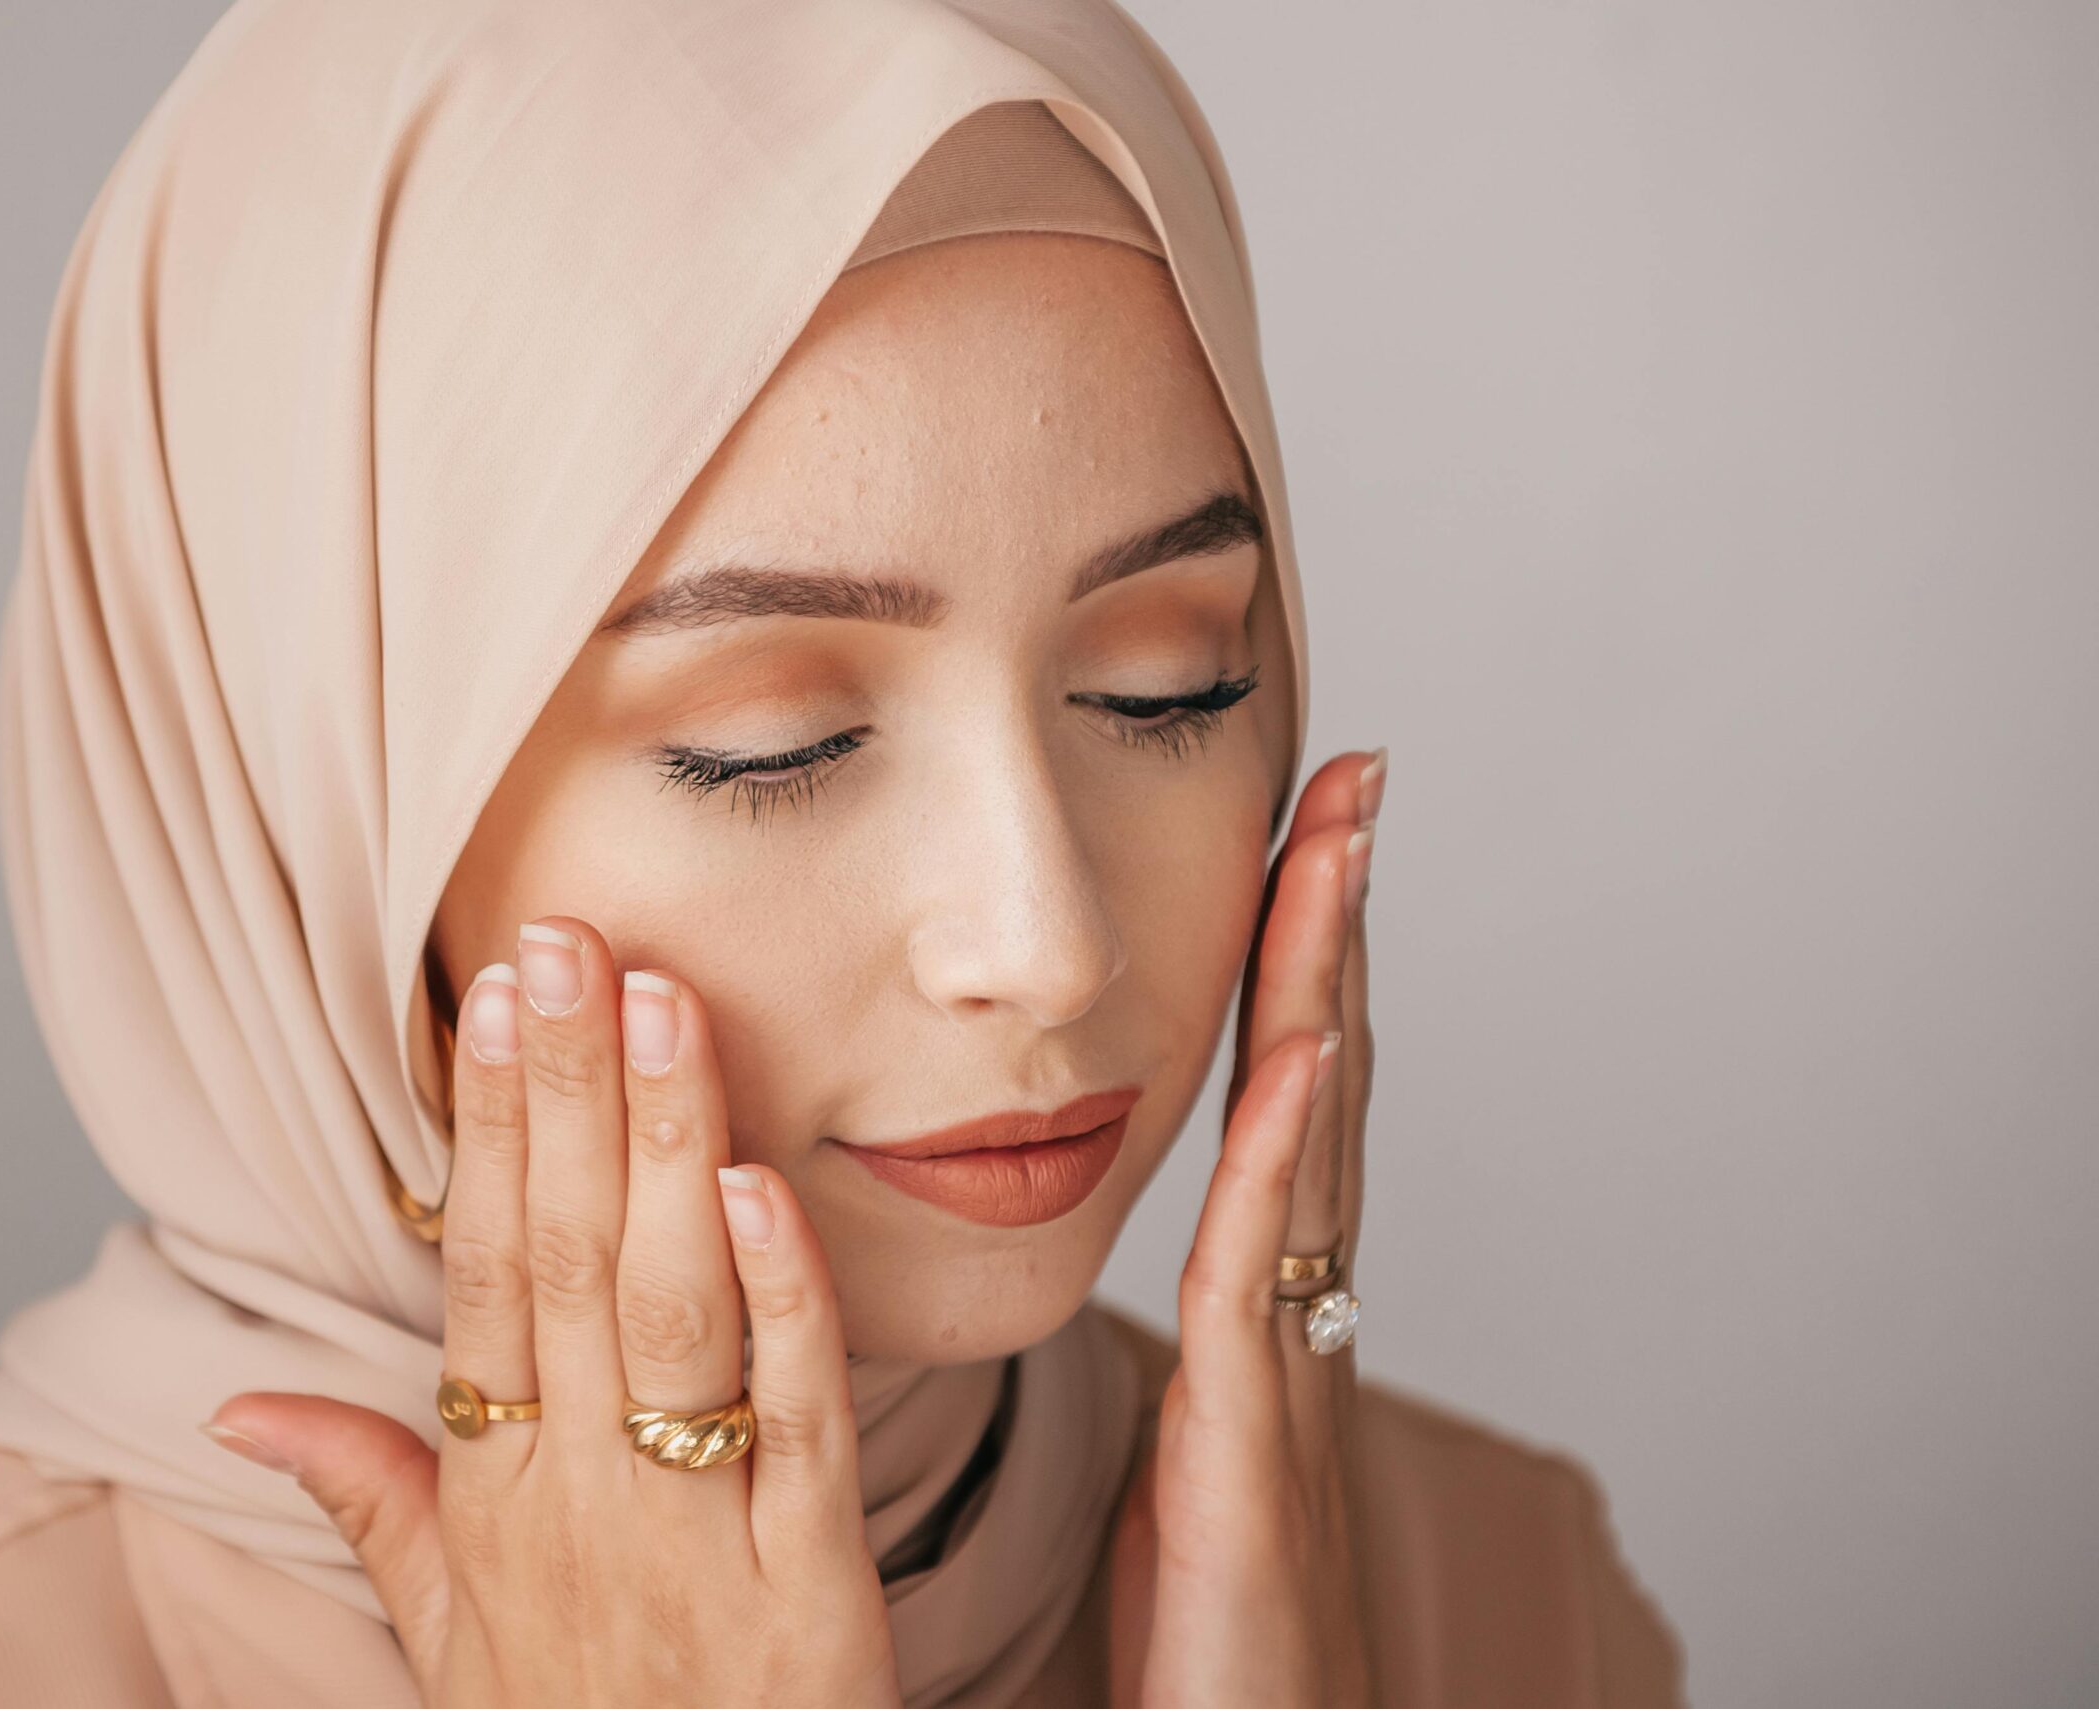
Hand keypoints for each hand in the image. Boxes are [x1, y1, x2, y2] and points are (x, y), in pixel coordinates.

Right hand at [202, 917, 901, 1707]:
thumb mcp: (441, 1635)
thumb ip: (367, 1497)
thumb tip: (242, 1408)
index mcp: (489, 1497)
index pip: (478, 1275)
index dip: (485, 1131)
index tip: (493, 996)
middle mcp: (575, 1503)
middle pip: (562, 1263)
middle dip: (563, 1090)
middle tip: (567, 937)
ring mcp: (690, 1540)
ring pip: (668, 1313)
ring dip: (661, 1148)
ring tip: (662, 1002)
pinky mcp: (809, 1590)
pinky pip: (793, 1423)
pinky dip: (779, 1303)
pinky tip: (760, 1189)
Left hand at [1111, 747, 1385, 1707]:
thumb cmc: (1213, 1645)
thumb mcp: (1183, 1462)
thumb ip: (1191, 1360)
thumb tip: (1146, 1266)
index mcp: (1261, 1321)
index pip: (1281, 1109)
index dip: (1297, 972)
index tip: (1304, 838)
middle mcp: (1292, 1326)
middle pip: (1320, 1091)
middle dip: (1331, 930)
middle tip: (1348, 782)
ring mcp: (1286, 1381)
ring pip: (1309, 1152)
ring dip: (1325, 991)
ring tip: (1334, 849)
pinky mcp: (1249, 1454)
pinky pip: (1264, 1281)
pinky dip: (1294, 1158)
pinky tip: (1307, 1051)